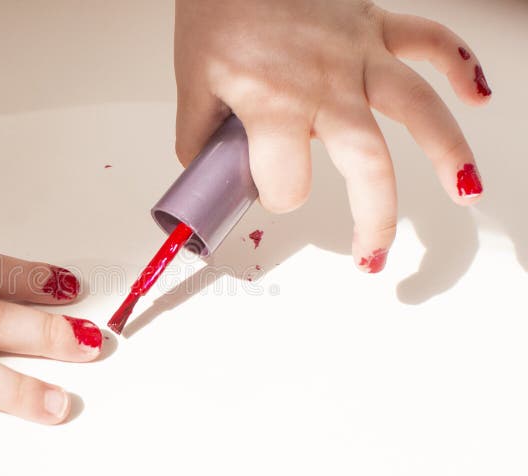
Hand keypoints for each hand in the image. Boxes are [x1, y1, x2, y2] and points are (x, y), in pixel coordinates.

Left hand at [174, 0, 490, 271]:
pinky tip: (479, 96)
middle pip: (366, 165)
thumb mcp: (193, 81)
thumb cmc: (217, 9)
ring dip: (446, 153)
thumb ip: (201, 138)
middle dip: (373, 219)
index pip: (286, 181)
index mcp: (273, 106)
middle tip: (370, 254)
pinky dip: (459, 64)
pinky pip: (430, 40)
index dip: (276, 193)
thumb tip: (211, 172)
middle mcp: (324, 85)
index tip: (269, 187)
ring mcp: (357, 54)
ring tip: (465, 192)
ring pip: (415, 109)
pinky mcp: (374, 25)